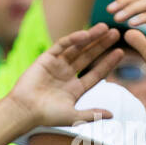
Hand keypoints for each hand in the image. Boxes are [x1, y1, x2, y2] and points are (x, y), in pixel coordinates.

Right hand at [5, 23, 124, 127]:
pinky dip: (73, 39)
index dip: (108, 62)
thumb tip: (112, 115)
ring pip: (77, 48)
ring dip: (91, 37)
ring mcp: (57, 66)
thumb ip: (92, 114)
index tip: (120, 52)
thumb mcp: (74, 116)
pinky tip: (85, 34)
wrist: (24, 110)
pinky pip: (61, 46)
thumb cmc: (47, 116)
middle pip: (89, 57)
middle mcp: (67, 75)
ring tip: (105, 28)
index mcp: (75, 89)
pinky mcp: (46, 59)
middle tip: (117, 33)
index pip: (96, 73)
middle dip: (102, 45)